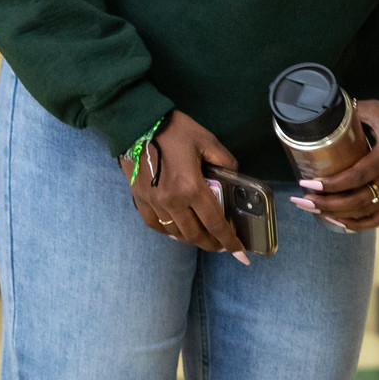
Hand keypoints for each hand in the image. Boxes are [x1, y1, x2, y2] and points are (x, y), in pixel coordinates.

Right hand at [124, 110, 248, 261]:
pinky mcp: (139, 201)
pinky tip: (177, 230)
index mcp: (192, 188)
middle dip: (212, 244)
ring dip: (191, 239)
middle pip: (195, 234)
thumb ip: (224, 161)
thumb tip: (232, 175)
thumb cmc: (175, 131)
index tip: (240, 254)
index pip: (215, 223)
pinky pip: (156, 225)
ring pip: (175, 233)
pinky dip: (169, 232)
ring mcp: (153, 204)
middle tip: (223, 246)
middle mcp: (172, 202)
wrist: (138, 125)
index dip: (229, 241)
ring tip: (203, 237)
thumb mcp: (207, 141)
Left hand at [289, 100, 378, 232]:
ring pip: (363, 213)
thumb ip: (355, 112)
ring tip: (312, 208)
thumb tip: (328, 112)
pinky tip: (336, 220)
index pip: (356, 176)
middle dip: (326, 203)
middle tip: (303, 199)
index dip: (332, 184)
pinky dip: (355, 224)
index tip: (309, 183)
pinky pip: (375, 220)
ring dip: (335, 214)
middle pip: (356, 200)